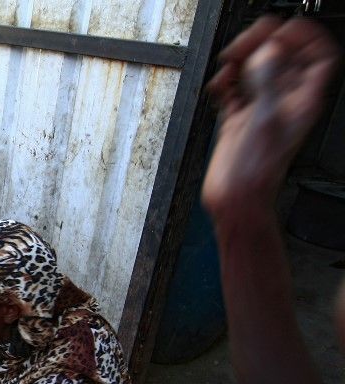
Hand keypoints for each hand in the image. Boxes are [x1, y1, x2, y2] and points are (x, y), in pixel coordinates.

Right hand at [202, 17, 338, 216]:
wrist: (235, 197)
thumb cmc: (257, 171)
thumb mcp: (266, 119)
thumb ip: (267, 81)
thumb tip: (267, 50)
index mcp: (303, 99)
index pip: (318, 56)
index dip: (304, 37)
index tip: (282, 31)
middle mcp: (284, 100)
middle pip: (281, 56)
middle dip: (262, 44)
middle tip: (245, 46)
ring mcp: (260, 107)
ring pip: (255, 68)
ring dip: (240, 61)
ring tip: (228, 64)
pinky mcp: (238, 116)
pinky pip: (233, 88)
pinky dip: (224, 82)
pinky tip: (219, 86)